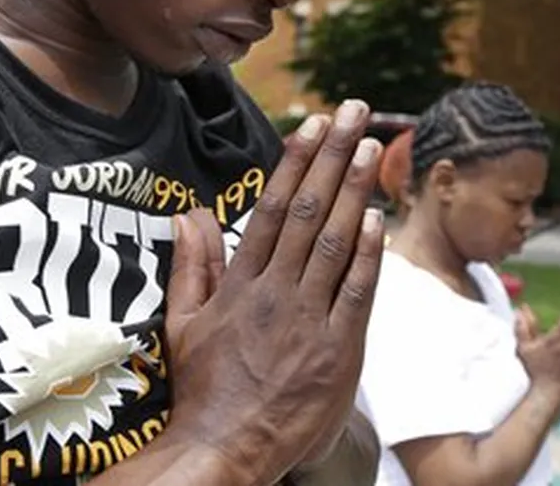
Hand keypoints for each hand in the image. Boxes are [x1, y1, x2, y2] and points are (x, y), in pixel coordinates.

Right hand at [163, 102, 384, 484]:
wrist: (224, 448)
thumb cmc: (204, 388)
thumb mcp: (184, 324)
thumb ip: (192, 266)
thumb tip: (189, 214)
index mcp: (240, 284)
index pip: (271, 208)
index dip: (295, 162)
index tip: (314, 125)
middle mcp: (274, 293)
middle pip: (307, 213)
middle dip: (332, 158)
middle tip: (353, 112)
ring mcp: (307, 321)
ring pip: (333, 244)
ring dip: (353, 192)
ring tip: (369, 148)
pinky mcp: (338, 351)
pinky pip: (355, 294)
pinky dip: (365, 255)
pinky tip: (375, 218)